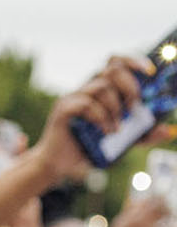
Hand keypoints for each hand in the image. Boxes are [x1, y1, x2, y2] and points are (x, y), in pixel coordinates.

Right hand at [28, 55, 155, 185]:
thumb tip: (167, 130)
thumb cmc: (88, 148)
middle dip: (129, 85)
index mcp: (99, 89)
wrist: (59, 165)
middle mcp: (85, 89)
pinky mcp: (63, 109)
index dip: (134, 61)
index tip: (150, 72)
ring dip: (116, 107)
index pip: (115, 62)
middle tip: (134, 106)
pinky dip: (102, 118)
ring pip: (102, 86)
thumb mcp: (124, 141)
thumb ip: (143, 134)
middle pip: (111, 69)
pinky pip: (87, 104)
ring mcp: (73, 97)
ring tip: (117, 128)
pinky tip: (106, 132)